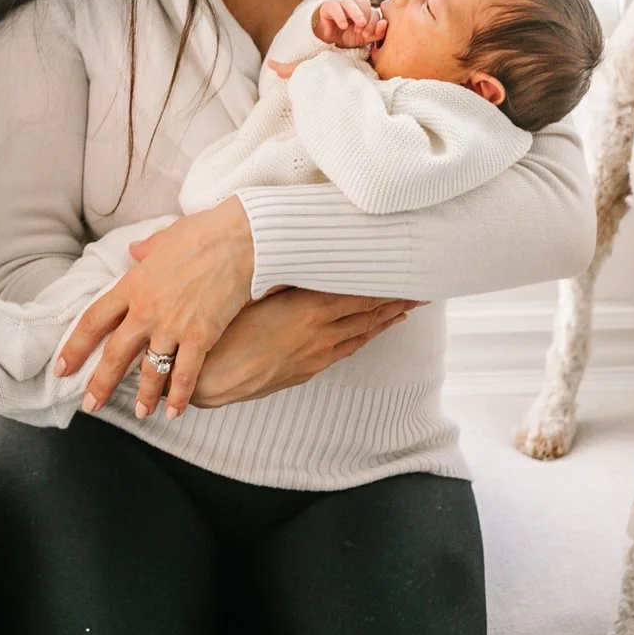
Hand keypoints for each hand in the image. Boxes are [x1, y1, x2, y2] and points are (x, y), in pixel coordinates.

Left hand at [57, 200, 255, 420]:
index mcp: (132, 285)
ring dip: (143, 395)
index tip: (62, 367)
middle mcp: (145, 310)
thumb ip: (145, 250)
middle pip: (115, 354)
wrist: (239, 239)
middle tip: (90, 405)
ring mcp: (172, 326)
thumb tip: (134, 250)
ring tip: (141, 412)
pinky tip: (174, 411)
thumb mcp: (164, 238)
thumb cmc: (203, 233)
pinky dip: (178, 396)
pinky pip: (184, 374)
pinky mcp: (199, 336)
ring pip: (149, 370)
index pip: (94, 321)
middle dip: (100, 384)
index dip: (75, 347)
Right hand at [191, 290, 416, 407]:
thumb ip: (283, 274)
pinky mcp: (307, 370)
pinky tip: (372, 332)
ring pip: (362, 334)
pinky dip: (366, 337)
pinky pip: (347, 349)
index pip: (360, 291)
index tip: (405, 269)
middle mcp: (321, 333)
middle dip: (397, 299)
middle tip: (422, 287)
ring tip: (408, 306)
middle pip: (369, 313)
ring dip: (387, 319)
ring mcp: (317, 355)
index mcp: (310, 308)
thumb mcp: (251, 292)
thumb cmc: (223, 332)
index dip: (386, 282)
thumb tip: (303, 254)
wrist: (211, 380)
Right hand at [313, 0, 386, 49]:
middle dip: (366, 18)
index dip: (374, 23)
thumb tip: (384, 23)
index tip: (367, 35)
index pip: (374, 11)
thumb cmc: (347, 37)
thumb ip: (376, 33)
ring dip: (356, 14)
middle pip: (364, 2)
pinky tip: (343, 26)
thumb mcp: (364, 38)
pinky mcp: (328, 6)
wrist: (327, 40)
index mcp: (364, 10)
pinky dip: (340, 16)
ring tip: (358, 27)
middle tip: (363, 31)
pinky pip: (335, 7)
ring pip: (350, 2)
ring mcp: (340, 4)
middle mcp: (354, 4)